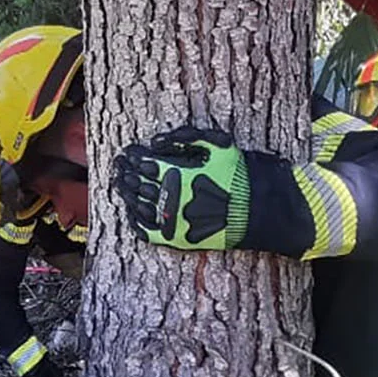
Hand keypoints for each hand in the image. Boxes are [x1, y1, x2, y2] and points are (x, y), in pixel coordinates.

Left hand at [112, 127, 249, 250]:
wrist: (259, 210)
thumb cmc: (240, 175)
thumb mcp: (219, 144)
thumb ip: (186, 137)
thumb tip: (154, 141)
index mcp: (179, 174)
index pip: (145, 165)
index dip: (133, 158)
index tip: (127, 154)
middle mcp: (172, 198)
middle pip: (138, 185)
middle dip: (126, 174)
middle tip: (118, 168)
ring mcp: (173, 220)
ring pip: (139, 206)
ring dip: (127, 195)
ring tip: (121, 186)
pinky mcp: (177, 239)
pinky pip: (147, 232)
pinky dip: (135, 223)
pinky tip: (131, 213)